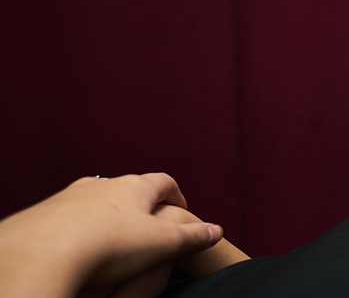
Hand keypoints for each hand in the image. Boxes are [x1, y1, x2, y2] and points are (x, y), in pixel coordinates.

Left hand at [0, 174, 223, 297]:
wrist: (41, 256)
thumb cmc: (107, 246)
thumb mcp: (161, 244)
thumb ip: (191, 236)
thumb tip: (217, 230)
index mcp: (133, 187)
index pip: (163, 182)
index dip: (176, 194)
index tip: (181, 208)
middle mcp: (101, 185)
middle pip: (127, 189)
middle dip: (140, 205)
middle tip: (149, 225)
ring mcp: (69, 198)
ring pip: (95, 201)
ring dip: (107, 215)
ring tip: (113, 238)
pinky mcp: (44, 215)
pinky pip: (68, 217)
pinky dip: (79, 229)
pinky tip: (80, 248)